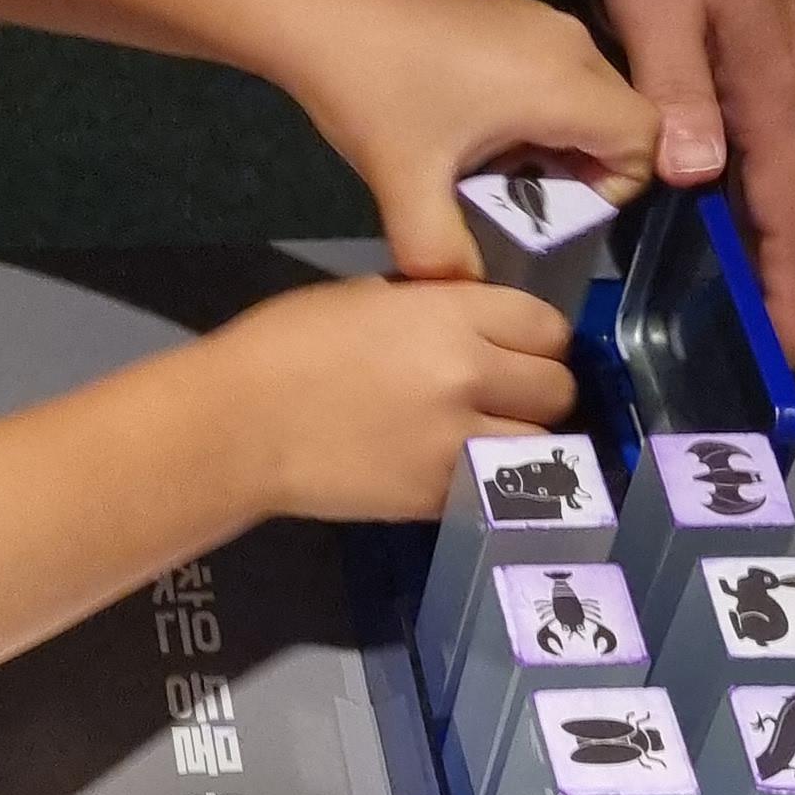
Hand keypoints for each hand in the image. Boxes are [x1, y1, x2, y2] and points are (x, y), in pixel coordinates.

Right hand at [221, 276, 577, 521]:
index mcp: (451, 315)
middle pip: (557, 387)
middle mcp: (469, 375)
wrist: (237, 426)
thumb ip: (431, 309)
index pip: (546, 326)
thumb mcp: (366, 298)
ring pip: (542, 444)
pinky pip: (499, 487)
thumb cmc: (283, 347)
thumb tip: (465, 326)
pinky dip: (489, 479)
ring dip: (524, 441)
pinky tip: (458, 469)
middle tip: (506, 397)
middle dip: (538, 390)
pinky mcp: (438, 495)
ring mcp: (457, 441)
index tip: (517, 349)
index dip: (536, 339)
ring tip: (490, 439)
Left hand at [281, 0, 658, 287]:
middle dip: (584, 171)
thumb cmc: (372, 94)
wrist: (321, 15)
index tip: (554, 208)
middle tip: (519, 199)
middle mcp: (568, 42)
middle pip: (621, 118)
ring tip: (492, 170)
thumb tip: (469, 295)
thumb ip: (443, 255)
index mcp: (560, 80)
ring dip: (557, 143)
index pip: (644, 137)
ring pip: (588, 97)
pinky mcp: (515, 17)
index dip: (616, 186)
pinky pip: (557, 74)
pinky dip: (537, 113)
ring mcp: (542, 22)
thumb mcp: (406, 187)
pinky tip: (474, 133)